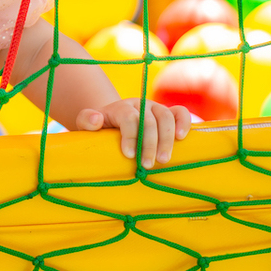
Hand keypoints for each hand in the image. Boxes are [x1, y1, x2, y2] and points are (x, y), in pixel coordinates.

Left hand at [74, 98, 190, 168]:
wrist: (114, 122)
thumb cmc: (101, 128)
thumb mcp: (86, 124)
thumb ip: (86, 120)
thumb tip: (97, 119)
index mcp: (121, 107)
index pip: (128, 117)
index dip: (130, 136)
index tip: (129, 155)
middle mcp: (140, 105)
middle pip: (149, 120)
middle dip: (149, 144)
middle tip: (147, 165)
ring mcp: (155, 108)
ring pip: (166, 116)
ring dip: (167, 139)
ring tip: (164, 160)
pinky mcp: (169, 114)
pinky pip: (180, 113)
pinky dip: (183, 123)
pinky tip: (181, 138)